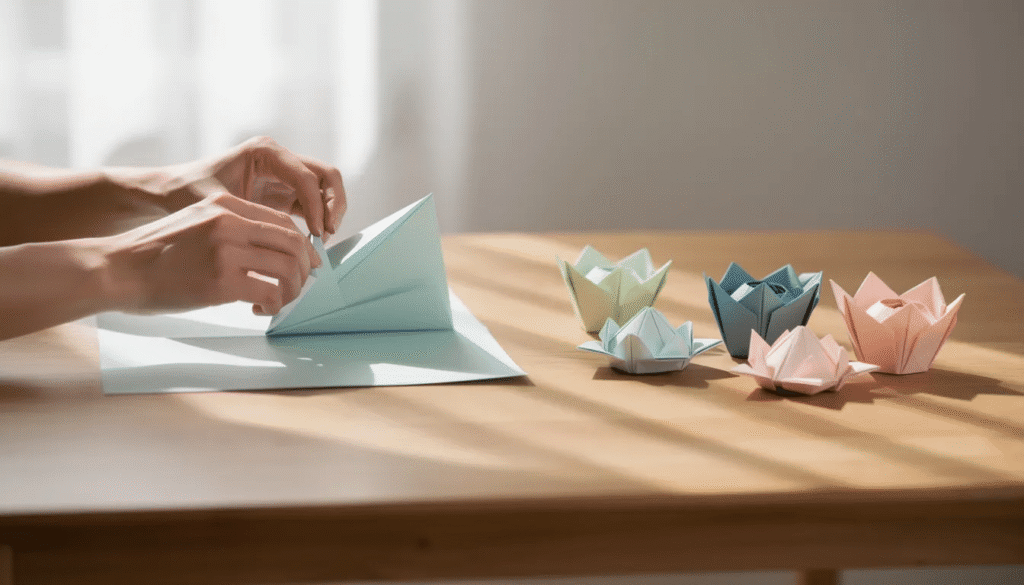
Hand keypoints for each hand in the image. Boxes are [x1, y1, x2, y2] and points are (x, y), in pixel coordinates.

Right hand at [103, 192, 320, 315]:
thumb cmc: (152, 254)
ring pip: (288, 268)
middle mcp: (230, 222)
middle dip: (304, 269)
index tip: (307, 263)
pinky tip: (259, 310)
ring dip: (292, 290)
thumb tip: (266, 251)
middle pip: (293, 243)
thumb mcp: (194, 223)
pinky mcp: (222, 281)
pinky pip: (270, 292)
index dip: (301, 244)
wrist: (116, 268)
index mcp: (224, 205)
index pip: (281, 221)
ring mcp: (227, 251)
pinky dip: (274, 305)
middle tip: (299, 286)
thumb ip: (229, 228)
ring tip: (277, 301)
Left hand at [108, 136, 346, 237]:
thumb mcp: (218, 205)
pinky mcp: (283, 193)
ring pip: (324, 188)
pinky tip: (310, 242)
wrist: (169, 194)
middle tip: (328, 233)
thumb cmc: (187, 194)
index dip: (316, 206)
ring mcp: (283, 175)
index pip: (307, 176)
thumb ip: (254, 217)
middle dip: (333, 204)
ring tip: (321, 241)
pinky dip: (318, 220)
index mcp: (265, 152)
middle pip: (326, 175)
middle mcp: (278, 159)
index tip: (316, 235)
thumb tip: (288, 240)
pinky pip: (312, 203)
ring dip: (329, 213)